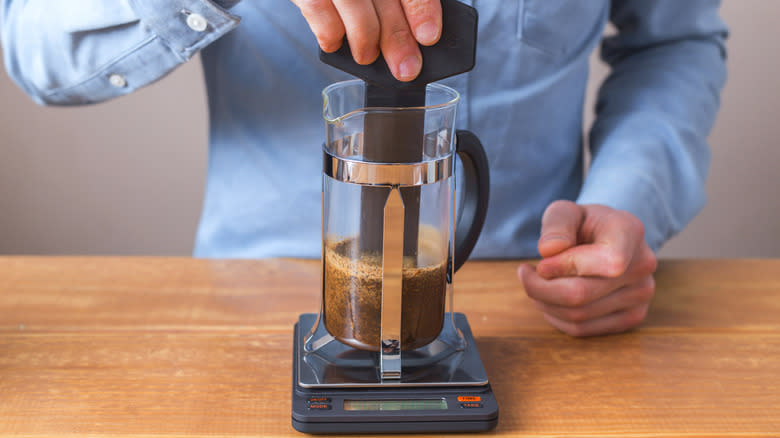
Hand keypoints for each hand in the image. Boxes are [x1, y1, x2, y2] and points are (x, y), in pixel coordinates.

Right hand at [290, 0, 441, 80]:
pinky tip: (336, 42)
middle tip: (406, 68)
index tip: (428, 37)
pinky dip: (331, 36)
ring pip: (356, 10)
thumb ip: (396, 4)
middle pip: (385, 1)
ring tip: (367, 56)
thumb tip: (418, 35)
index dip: (422, 10)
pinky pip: (319, 13)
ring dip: (365, 42)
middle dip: (397, 40)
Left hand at [518, 201, 657, 336]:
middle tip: (526, 274)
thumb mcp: (564, 212)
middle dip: (541, 288)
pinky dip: (556, 317)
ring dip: (545, 303)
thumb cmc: (581, 224)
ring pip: (578, 316)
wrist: (605, 238)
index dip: (566, 266)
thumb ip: (556, 224)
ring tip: (537, 284)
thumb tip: (549, 250)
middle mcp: (643, 265)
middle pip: (581, 294)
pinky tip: (551, 299)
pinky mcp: (631, 318)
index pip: (608, 262)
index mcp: (630, 232)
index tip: (541, 262)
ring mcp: (641, 296)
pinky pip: (582, 329)